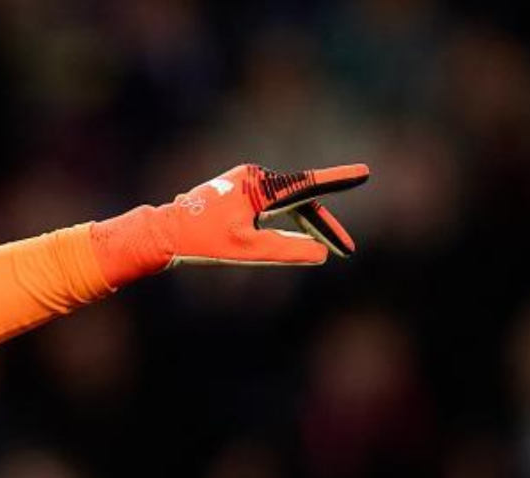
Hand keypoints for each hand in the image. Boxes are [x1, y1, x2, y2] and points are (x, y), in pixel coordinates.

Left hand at [90, 163, 370, 285]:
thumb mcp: (249, 251)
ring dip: (305, 223)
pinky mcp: (238, 188)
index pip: (308, 185)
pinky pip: (272, 203)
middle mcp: (256, 176)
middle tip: (348, 249)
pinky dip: (286, 219)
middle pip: (301, 201)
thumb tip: (321, 253)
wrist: (164, 233)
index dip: (339, 179)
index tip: (366, 172)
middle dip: (323, 225)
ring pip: (287, 203)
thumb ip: (287, 251)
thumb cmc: (203, 242)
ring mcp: (246, 180)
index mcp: (260, 187)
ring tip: (329, 245)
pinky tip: (297, 233)